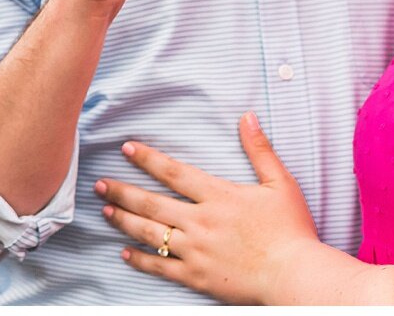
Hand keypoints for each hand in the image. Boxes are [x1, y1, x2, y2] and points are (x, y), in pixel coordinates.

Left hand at [96, 113, 319, 303]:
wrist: (293, 274)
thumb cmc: (291, 229)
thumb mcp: (280, 183)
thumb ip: (260, 150)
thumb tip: (247, 117)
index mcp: (219, 196)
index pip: (175, 172)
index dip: (148, 159)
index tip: (126, 148)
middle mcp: (201, 221)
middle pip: (152, 203)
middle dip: (123, 190)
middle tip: (100, 183)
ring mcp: (196, 251)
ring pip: (151, 233)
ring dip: (125, 220)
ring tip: (106, 211)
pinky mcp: (197, 276)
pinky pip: (161, 267)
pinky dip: (140, 260)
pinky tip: (125, 253)